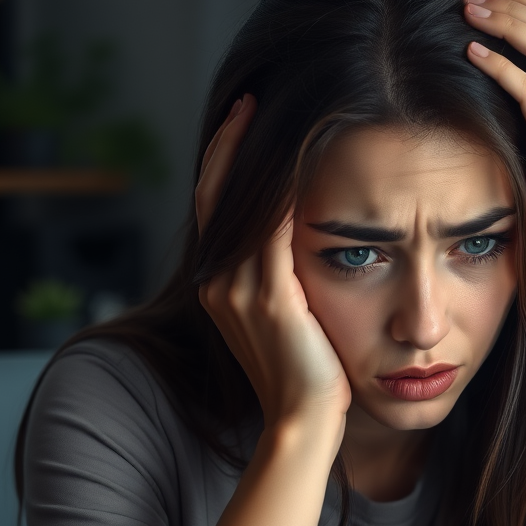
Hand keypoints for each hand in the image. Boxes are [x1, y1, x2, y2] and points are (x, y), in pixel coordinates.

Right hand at [196, 95, 350, 430]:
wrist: (305, 424)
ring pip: (243, 203)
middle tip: (253, 100)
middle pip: (219, 195)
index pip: (216, 210)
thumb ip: (280, 284)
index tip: (245, 124)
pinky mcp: (271, 297)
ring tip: (275, 113)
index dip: (225, 164)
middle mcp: (217, 283)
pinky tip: (305, 152)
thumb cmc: (308, 380)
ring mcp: (238, 289)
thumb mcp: (286, 324)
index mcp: (217, 288)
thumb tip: (298, 250)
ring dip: (258, 155)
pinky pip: (276, 224)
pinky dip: (287, 185)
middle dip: (233, 144)